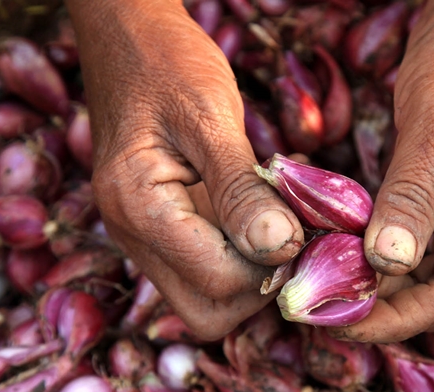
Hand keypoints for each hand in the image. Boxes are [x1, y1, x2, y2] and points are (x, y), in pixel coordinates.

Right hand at [65, 0, 303, 339]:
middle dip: (260, 289)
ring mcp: (145, 237)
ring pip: (206, 297)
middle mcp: (133, 237)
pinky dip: (243, 254)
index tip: (307, 230)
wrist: (126, 36)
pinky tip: (266, 215)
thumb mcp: (208, 116)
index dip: (271, 268)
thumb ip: (241, 189)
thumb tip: (280, 249)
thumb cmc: (165, 63)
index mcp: (137, 209)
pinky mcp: (163, 229)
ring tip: (285, 223)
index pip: (217, 283)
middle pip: (206, 313)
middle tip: (297, 239)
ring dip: (253, 274)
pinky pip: (206, 267)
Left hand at [332, 0, 433, 341]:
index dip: (395, 321)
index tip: (336, 322)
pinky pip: (424, 251)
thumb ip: (413, 193)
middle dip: (391, 317)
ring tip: (331, 291)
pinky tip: (349, 258)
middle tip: (326, 310)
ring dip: (390, 296)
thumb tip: (387, 264)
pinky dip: (389, 264)